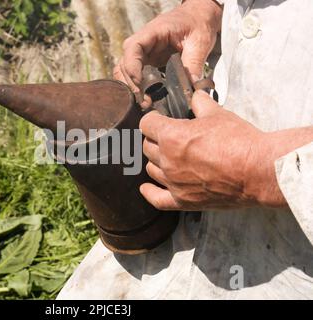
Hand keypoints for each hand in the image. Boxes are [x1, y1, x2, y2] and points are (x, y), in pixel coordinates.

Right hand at [114, 0, 221, 106]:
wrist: (199, 17)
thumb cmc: (197, 23)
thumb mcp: (199, 41)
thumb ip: (194, 63)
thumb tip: (191, 86)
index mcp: (154, 32)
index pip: (132, 47)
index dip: (132, 66)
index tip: (140, 83)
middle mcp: (143, 43)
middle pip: (124, 63)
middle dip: (131, 83)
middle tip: (144, 100)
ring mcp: (144, 53)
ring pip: (125, 70)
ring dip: (131, 87)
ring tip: (145, 102)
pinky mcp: (147, 61)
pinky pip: (135, 74)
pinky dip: (137, 87)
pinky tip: (147, 97)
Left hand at [139, 90, 294, 210]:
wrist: (258, 170)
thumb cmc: (239, 141)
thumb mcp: (218, 114)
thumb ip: (201, 104)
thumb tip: (196, 96)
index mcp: (171, 136)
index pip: (147, 124)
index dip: (153, 119)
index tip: (158, 118)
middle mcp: (167, 160)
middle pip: (147, 146)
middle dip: (155, 139)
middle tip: (167, 136)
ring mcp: (173, 182)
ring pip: (151, 169)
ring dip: (156, 161)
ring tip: (167, 157)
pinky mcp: (183, 200)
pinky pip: (157, 199)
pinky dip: (150, 192)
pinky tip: (145, 188)